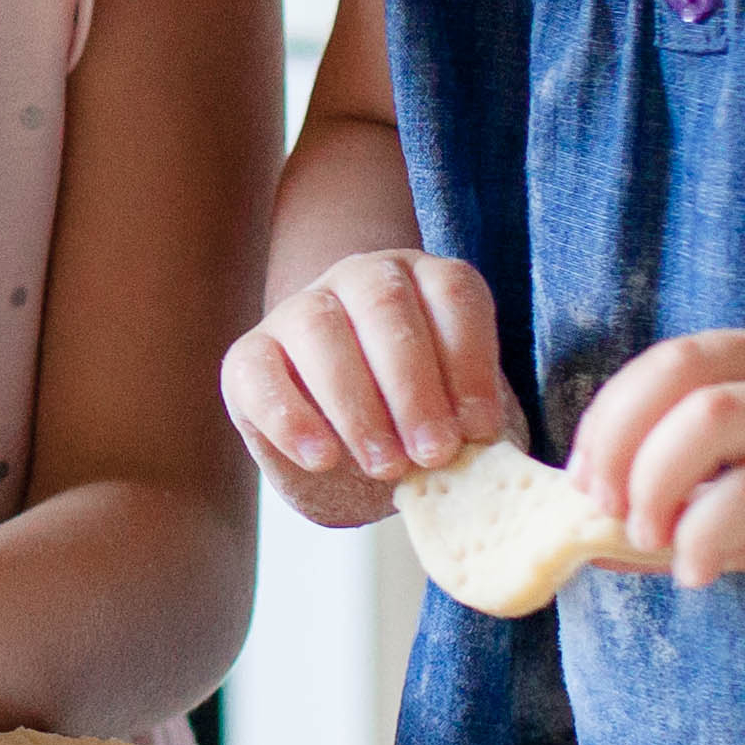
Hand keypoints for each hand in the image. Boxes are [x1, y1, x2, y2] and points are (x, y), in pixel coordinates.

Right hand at [222, 252, 513, 522]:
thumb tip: (495, 458)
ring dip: (357, 401)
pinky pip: (258, 371)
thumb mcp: (459, 423)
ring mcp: (299, 309)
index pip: (451, 293)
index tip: (480, 428)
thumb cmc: (418, 429)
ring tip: (385, 464)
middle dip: (413, 384)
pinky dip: (289, 416)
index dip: (469, 359)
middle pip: (385, 304)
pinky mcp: (249, 355)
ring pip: (319, 326)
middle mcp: (362, 280)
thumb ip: (475, 429)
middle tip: (434, 453)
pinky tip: (322, 458)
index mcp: (425, 282)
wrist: (350, 449)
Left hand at [574, 331, 744, 652]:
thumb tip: (601, 538)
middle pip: (680, 373)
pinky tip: (699, 573)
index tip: (587, 483)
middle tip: (605, 509)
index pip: (671, 360)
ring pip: (712, 416)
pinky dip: (707, 531)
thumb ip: (700, 511)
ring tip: (649, 539)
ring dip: (656, 482)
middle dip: (619, 441)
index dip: (612, 416)